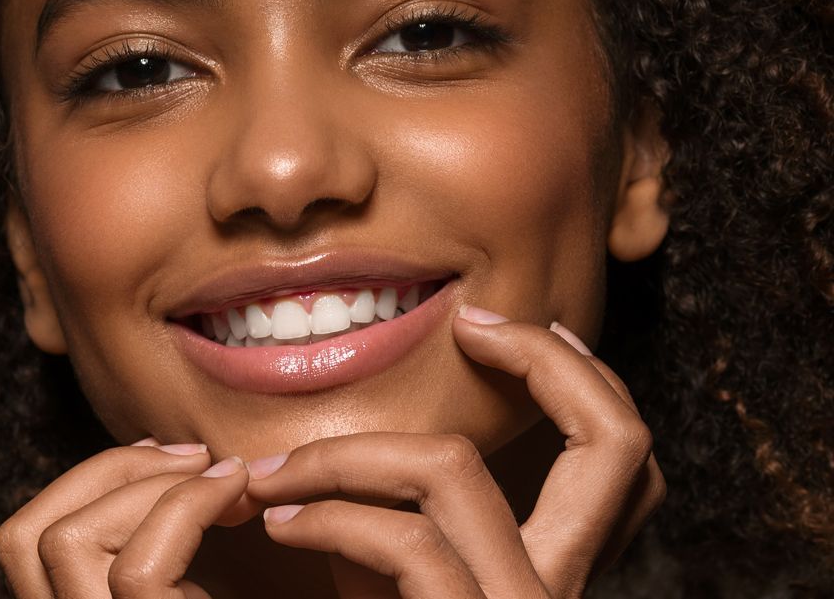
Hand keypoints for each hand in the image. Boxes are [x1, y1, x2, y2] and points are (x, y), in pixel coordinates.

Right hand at [0, 441, 260, 597]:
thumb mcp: (193, 574)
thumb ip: (162, 533)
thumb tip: (160, 459)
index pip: (24, 540)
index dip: (86, 479)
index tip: (162, 452)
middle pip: (26, 535)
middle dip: (108, 469)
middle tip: (191, 455)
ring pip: (66, 543)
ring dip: (148, 483)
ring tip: (219, 475)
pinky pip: (140, 572)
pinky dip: (189, 508)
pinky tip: (236, 495)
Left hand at [244, 310, 666, 598]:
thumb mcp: (386, 585)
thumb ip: (394, 524)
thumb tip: (356, 459)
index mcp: (548, 568)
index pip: (621, 459)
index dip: (579, 377)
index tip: (499, 328)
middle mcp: (556, 592)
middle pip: (617, 448)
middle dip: (549, 366)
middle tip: (470, 326)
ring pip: (457, 472)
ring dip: (348, 450)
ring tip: (277, 468)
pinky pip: (404, 542)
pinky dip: (329, 513)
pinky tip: (279, 521)